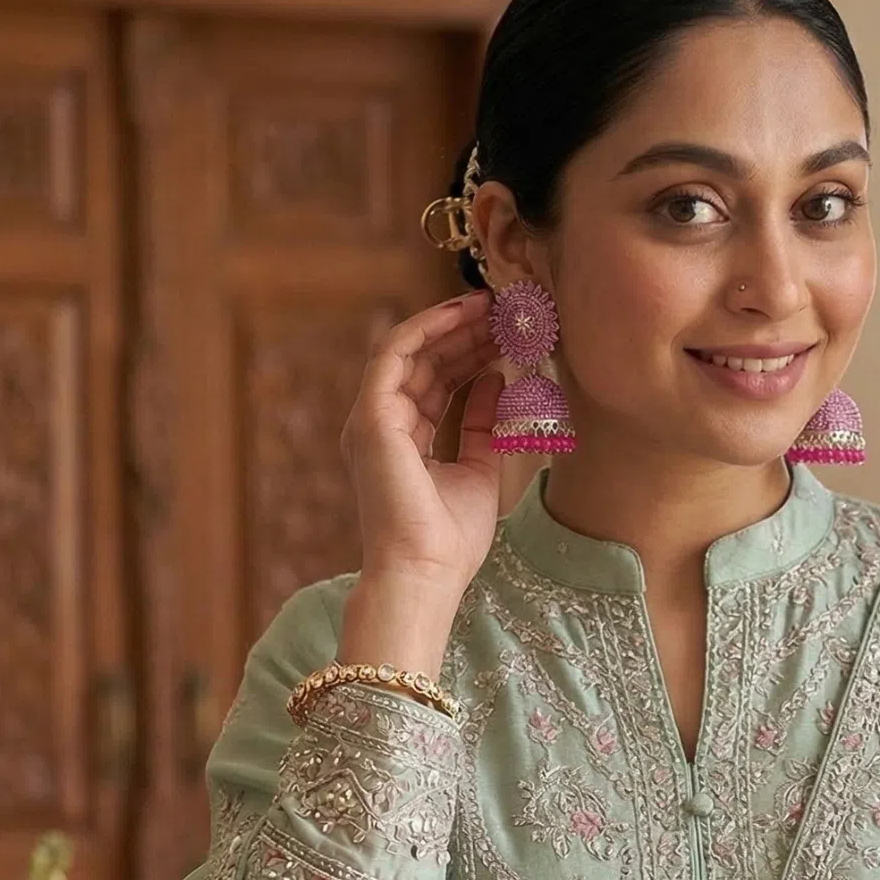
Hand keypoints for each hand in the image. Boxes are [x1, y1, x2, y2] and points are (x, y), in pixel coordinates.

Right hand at [341, 288, 503, 595]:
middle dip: (466, 333)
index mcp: (405, 441)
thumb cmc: (450, 539)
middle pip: (426, 363)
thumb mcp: (480, 470)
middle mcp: (382, 425)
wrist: (426, 573)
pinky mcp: (371, 418)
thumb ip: (483, 424)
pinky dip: (427, 328)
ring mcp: (372, 420)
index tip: (508, 333)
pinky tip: (463, 314)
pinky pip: (395, 355)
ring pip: (411, 352)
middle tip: (507, 311)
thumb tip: (495, 379)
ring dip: (452, 325)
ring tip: (493, 306)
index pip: (437, 383)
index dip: (471, 353)